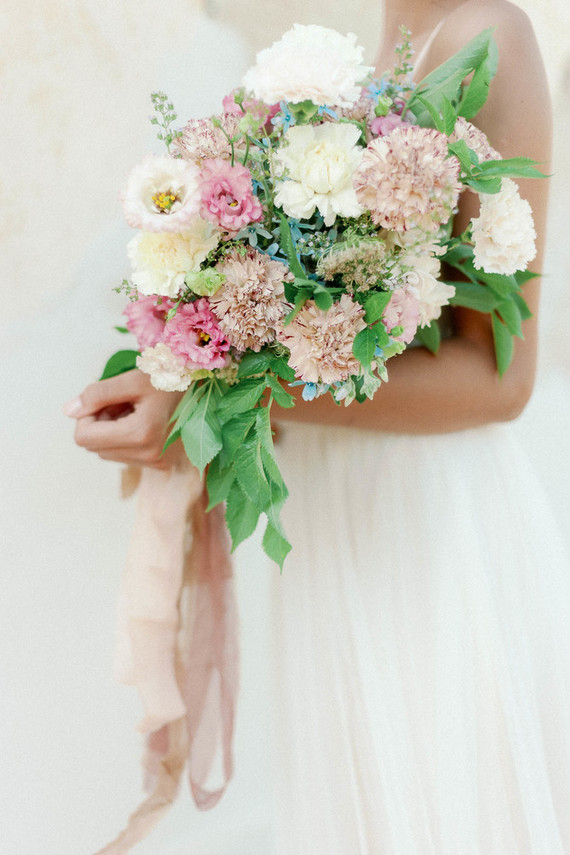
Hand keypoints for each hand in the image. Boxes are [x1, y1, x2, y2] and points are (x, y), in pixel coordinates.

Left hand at [64, 370, 184, 468]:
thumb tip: (69, 411)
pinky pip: (126, 456)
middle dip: (100, 424)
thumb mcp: (131, 379)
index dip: (86, 415)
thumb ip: (96, 394)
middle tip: (121, 402)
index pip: (84, 438)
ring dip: (113, 431)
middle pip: (95, 448)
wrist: (206, 387)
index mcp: (140, 434)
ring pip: (109, 453)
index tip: (103, 399)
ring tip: (135, 410)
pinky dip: (127, 438)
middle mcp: (150, 454)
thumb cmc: (169, 377)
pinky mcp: (162, 464)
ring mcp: (157, 462)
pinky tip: (144, 421)